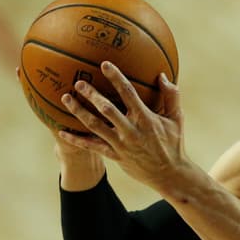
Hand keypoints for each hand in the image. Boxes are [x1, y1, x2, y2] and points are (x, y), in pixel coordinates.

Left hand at [58, 62, 185, 191]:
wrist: (169, 174)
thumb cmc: (174, 143)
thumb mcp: (177, 118)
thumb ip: (171, 96)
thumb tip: (163, 76)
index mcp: (145, 118)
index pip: (128, 93)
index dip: (116, 77)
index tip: (104, 64)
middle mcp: (130, 130)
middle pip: (106, 108)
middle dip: (91, 94)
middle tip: (79, 83)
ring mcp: (120, 144)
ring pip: (95, 126)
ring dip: (79, 112)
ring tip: (66, 99)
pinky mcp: (114, 156)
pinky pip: (92, 147)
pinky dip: (76, 140)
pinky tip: (62, 132)